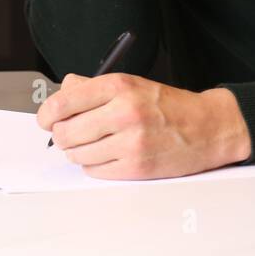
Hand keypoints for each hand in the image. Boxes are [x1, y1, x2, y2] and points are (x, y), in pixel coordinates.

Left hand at [37, 73, 252, 178]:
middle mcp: (124, 112)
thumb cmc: (168, 106)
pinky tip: (110, 155)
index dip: (47, 114)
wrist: (208, 127)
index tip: (46, 119)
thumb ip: (93, 87)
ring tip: (96, 144)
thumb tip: (62, 92)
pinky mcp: (136, 167)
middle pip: (65, 132)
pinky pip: (94, 171)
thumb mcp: (132, 84)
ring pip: (77, 154)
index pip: (63, 102)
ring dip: (79, 152)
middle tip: (73, 133)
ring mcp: (131, 142)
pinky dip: (95, 165)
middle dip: (63, 135)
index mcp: (120, 86)